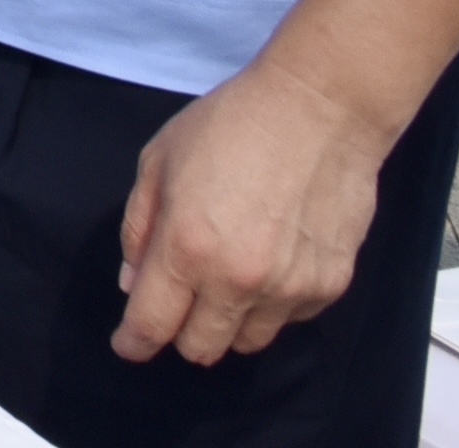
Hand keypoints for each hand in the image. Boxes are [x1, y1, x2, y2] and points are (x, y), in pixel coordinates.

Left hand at [111, 55, 405, 365]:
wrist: (320, 109)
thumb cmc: (230, 125)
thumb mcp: (158, 161)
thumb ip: (139, 229)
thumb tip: (133, 282)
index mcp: (187, 248)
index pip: (152, 325)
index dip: (134, 343)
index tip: (129, 345)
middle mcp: (238, 281)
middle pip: (201, 349)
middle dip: (180, 334)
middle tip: (178, 304)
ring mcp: (288, 288)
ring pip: (247, 342)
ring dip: (228, 323)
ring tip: (226, 278)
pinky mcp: (329, 286)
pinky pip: (290, 321)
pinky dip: (271, 306)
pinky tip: (269, 263)